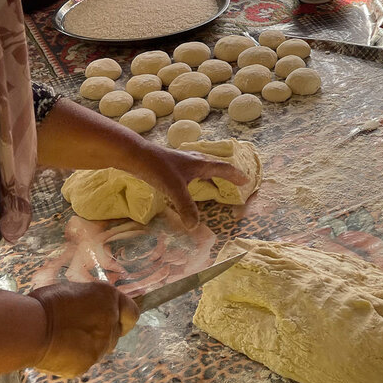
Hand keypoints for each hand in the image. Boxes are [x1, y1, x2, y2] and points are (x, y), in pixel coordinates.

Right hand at [30, 281, 137, 377]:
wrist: (30, 328)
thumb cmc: (45, 303)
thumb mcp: (73, 290)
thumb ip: (90, 301)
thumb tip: (91, 307)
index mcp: (109, 298)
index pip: (132, 313)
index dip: (123, 317)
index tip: (112, 319)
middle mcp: (110, 322)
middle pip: (116, 333)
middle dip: (103, 332)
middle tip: (80, 329)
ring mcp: (100, 346)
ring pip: (101, 349)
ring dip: (89, 345)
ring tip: (65, 339)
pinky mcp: (86, 365)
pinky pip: (84, 362)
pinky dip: (74, 358)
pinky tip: (57, 351)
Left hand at [126, 144, 249, 229]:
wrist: (136, 155)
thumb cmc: (158, 169)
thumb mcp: (174, 190)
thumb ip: (186, 208)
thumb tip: (195, 227)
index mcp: (200, 163)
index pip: (224, 168)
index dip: (236, 176)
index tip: (246, 181)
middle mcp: (195, 160)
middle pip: (216, 165)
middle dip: (227, 173)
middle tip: (235, 181)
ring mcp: (183, 161)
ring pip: (204, 166)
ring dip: (212, 174)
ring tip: (215, 183)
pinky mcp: (173, 164)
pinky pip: (193, 170)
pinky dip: (199, 176)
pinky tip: (190, 182)